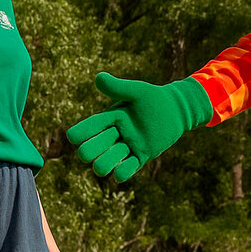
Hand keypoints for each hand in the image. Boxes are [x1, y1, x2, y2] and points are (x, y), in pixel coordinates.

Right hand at [67, 73, 212, 182]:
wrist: (177, 111)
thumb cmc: (155, 98)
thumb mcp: (137, 91)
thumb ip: (118, 87)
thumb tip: (98, 78)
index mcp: (109, 119)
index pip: (86, 129)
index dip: (79, 134)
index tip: (74, 137)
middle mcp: (113, 135)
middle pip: (90, 150)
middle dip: (91, 150)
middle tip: (107, 141)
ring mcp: (126, 148)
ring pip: (104, 164)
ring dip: (105, 163)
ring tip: (121, 151)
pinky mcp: (140, 158)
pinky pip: (124, 172)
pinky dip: (121, 173)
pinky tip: (124, 168)